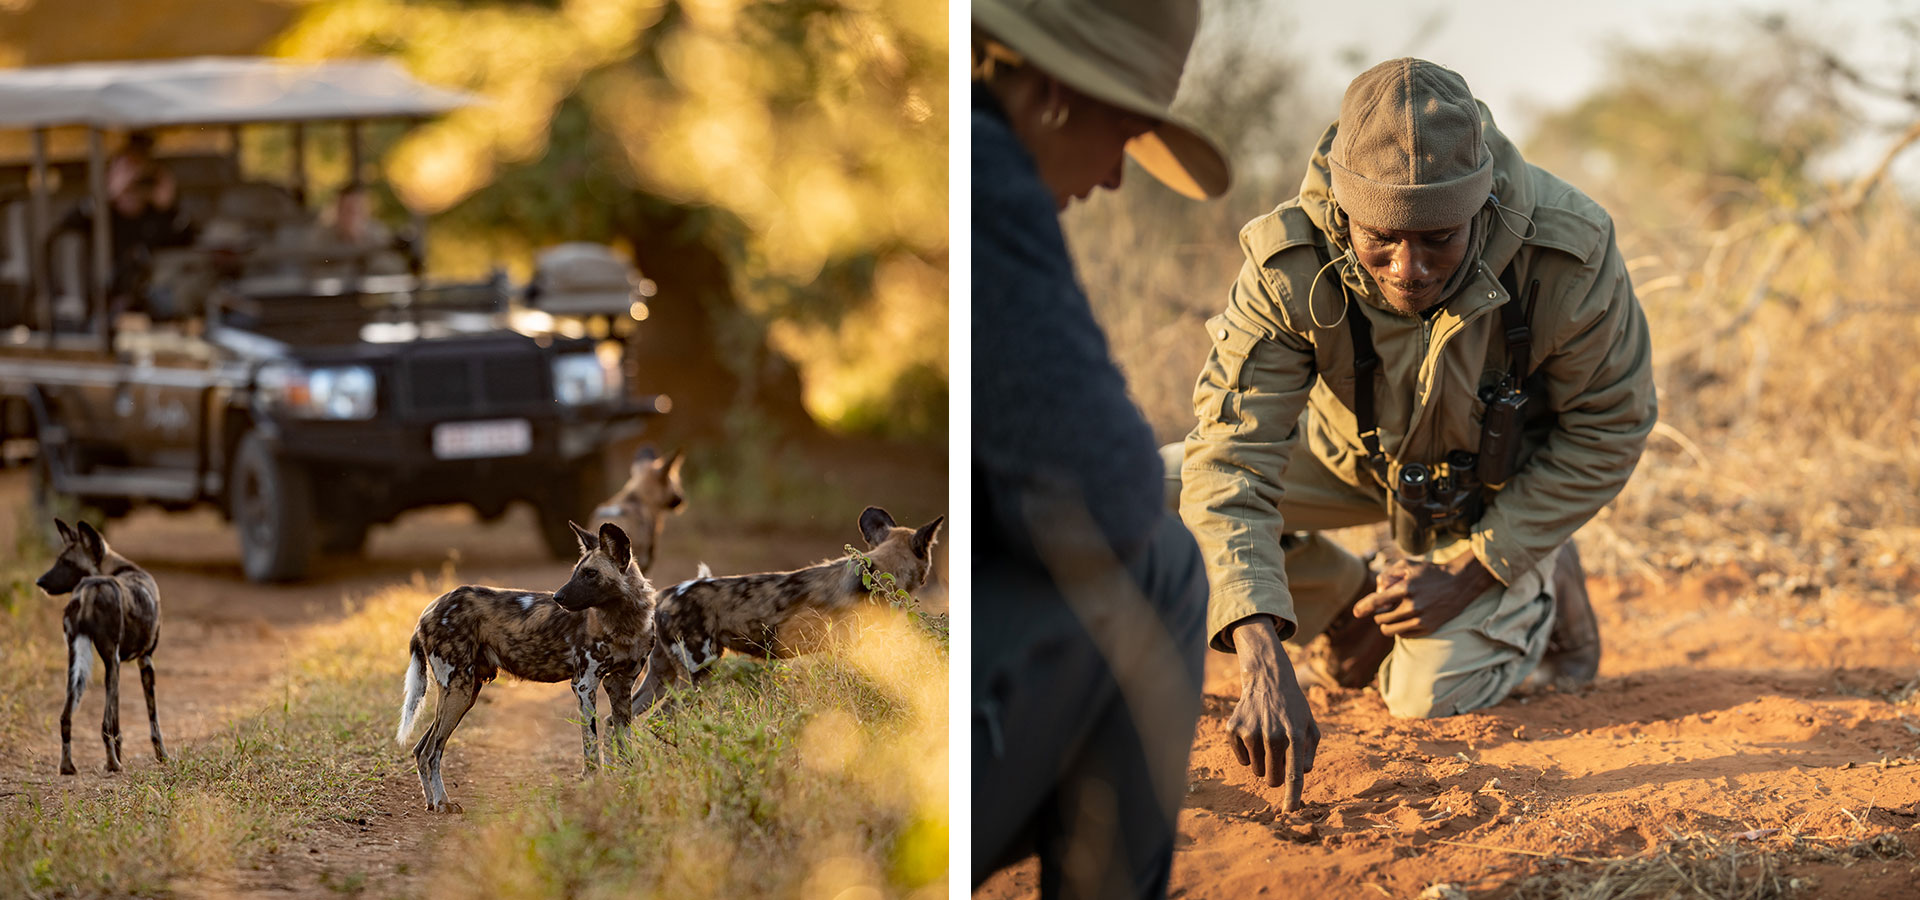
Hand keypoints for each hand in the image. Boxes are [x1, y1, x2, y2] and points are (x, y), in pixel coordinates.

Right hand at [1225, 615, 1319, 809]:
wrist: (1267, 679)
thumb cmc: (1293, 708)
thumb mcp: (1310, 725)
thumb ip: (1310, 751)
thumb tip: (1303, 772)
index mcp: (1294, 734)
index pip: (1294, 772)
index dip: (1292, 795)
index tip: (1289, 812)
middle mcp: (1272, 733)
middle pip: (1272, 778)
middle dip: (1276, 775)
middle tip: (1280, 756)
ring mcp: (1250, 731)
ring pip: (1256, 771)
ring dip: (1263, 762)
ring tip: (1267, 739)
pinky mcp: (1233, 729)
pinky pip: (1241, 760)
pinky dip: (1248, 753)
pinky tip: (1253, 733)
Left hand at [1352, 552, 1499, 637]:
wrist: (1459, 583)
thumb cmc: (1430, 572)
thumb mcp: (1408, 565)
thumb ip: (1388, 574)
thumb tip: (1377, 590)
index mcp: (1406, 588)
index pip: (1378, 601)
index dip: (1363, 607)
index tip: (1355, 612)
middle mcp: (1413, 605)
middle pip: (1381, 618)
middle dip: (1379, 613)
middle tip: (1387, 605)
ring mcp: (1421, 619)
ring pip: (1389, 630)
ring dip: (1386, 623)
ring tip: (1394, 613)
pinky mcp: (1428, 628)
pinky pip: (1402, 635)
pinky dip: (1399, 629)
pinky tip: (1406, 618)